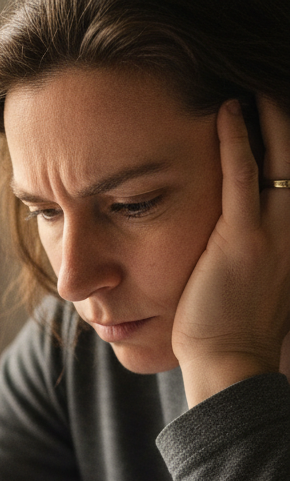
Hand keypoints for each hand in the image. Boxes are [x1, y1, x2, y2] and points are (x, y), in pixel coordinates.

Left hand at [173, 96, 289, 405]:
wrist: (229, 365)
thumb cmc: (228, 335)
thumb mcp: (250, 288)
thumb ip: (248, 259)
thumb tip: (229, 251)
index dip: (289, 149)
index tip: (278, 123)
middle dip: (287, 124)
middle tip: (271, 88)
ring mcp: (271, 233)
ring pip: (278, 158)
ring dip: (267, 118)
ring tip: (250, 87)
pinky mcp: (241, 240)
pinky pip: (242, 177)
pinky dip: (236, 141)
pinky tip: (225, 113)